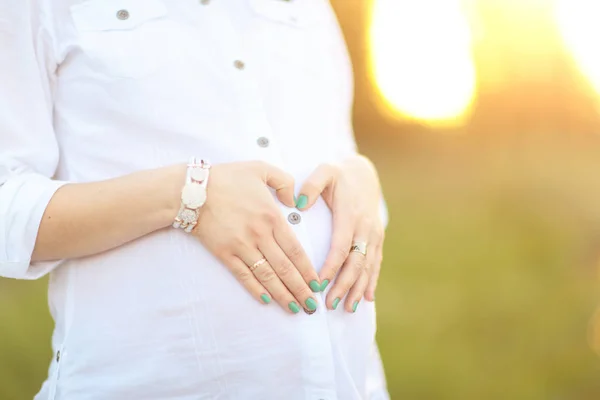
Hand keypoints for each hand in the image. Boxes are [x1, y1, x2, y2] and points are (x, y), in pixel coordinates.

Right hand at [193, 161, 320, 313]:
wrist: (192, 190)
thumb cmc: (228, 177)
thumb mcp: (261, 168)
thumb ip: (284, 181)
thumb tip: (295, 201)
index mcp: (272, 216)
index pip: (296, 250)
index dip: (308, 270)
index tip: (317, 284)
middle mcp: (260, 235)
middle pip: (285, 268)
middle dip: (301, 289)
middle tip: (311, 306)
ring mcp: (242, 246)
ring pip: (267, 276)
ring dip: (282, 294)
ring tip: (294, 308)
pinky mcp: (225, 253)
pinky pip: (243, 275)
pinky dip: (255, 289)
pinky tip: (266, 301)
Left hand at [297, 155, 384, 311]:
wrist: (364, 174)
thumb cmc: (338, 175)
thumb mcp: (324, 172)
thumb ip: (311, 185)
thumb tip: (299, 203)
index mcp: (350, 215)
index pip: (340, 246)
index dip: (331, 266)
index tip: (319, 283)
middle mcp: (365, 227)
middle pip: (355, 262)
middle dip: (344, 285)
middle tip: (330, 304)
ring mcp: (374, 235)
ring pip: (367, 266)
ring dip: (357, 288)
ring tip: (347, 308)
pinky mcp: (377, 239)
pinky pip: (375, 263)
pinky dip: (371, 282)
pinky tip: (367, 299)